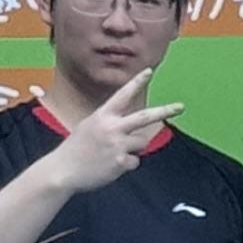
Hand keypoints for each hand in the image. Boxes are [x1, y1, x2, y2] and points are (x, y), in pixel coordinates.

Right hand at [48, 71, 183, 189]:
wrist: (62, 171)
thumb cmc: (76, 149)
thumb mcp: (89, 126)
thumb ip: (110, 124)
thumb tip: (132, 130)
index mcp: (102, 116)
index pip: (123, 95)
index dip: (137, 82)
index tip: (149, 71)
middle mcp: (112, 127)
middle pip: (145, 116)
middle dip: (165, 110)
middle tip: (180, 106)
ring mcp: (117, 145)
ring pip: (141, 143)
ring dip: (131, 148)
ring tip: (110, 154)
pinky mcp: (120, 162)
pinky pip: (135, 161)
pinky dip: (125, 164)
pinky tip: (108, 166)